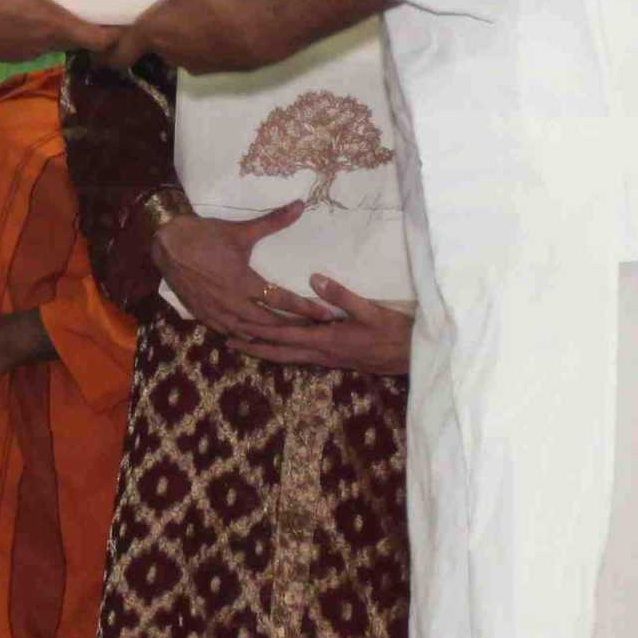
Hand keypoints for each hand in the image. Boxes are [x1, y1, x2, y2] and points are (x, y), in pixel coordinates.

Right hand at [0, 0, 113, 63]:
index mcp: (56, 25)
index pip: (99, 40)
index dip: (115, 35)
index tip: (122, 24)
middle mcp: (47, 45)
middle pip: (77, 41)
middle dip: (87, 28)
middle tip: (91, 8)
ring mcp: (28, 53)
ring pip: (54, 43)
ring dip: (60, 30)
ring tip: (56, 10)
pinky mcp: (11, 55)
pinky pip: (34, 45)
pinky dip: (38, 34)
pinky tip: (25, 19)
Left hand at [118, 0, 290, 77]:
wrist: (262, 33)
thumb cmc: (218, 4)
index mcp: (153, 33)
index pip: (118, 53)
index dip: (105, 51)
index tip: (100, 43)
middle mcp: (168, 53)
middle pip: (148, 47)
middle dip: (148, 31)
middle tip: (151, 12)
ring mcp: (192, 64)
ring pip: (174, 49)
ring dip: (175, 34)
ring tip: (185, 12)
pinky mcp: (214, 66)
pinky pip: (197, 51)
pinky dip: (198, 39)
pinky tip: (211, 21)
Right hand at [155, 202, 326, 337]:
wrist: (167, 244)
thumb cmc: (205, 236)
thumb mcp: (241, 230)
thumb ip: (273, 221)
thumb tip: (300, 205)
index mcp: (244, 283)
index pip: (282, 301)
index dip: (306, 309)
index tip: (326, 315)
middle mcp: (233, 303)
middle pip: (270, 323)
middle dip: (293, 327)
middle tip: (314, 330)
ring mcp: (217, 313)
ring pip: (250, 333)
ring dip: (270, 335)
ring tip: (290, 337)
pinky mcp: (204, 316)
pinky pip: (229, 332)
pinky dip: (245, 336)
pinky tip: (255, 338)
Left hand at [239, 278, 414, 373]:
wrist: (409, 357)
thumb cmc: (392, 332)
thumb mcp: (369, 310)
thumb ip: (341, 295)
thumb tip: (315, 278)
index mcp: (325, 340)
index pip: (285, 334)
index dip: (260, 330)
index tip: (237, 324)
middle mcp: (320, 353)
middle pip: (279, 352)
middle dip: (253, 346)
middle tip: (227, 339)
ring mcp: (326, 359)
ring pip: (288, 357)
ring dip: (265, 351)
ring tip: (244, 345)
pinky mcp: (333, 359)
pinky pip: (300, 357)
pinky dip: (283, 353)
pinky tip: (277, 349)